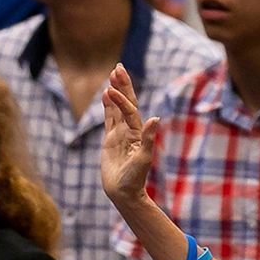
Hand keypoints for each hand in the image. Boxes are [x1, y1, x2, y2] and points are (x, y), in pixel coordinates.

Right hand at [100, 65, 159, 203]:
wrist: (124, 192)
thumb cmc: (134, 178)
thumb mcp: (143, 159)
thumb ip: (148, 139)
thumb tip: (155, 118)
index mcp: (137, 132)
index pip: (130, 111)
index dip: (122, 100)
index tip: (112, 89)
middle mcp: (129, 130)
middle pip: (126, 102)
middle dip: (123, 85)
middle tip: (118, 67)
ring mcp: (120, 134)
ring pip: (117, 108)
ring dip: (115, 92)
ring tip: (112, 74)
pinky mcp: (110, 140)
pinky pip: (109, 119)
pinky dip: (107, 107)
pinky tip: (105, 94)